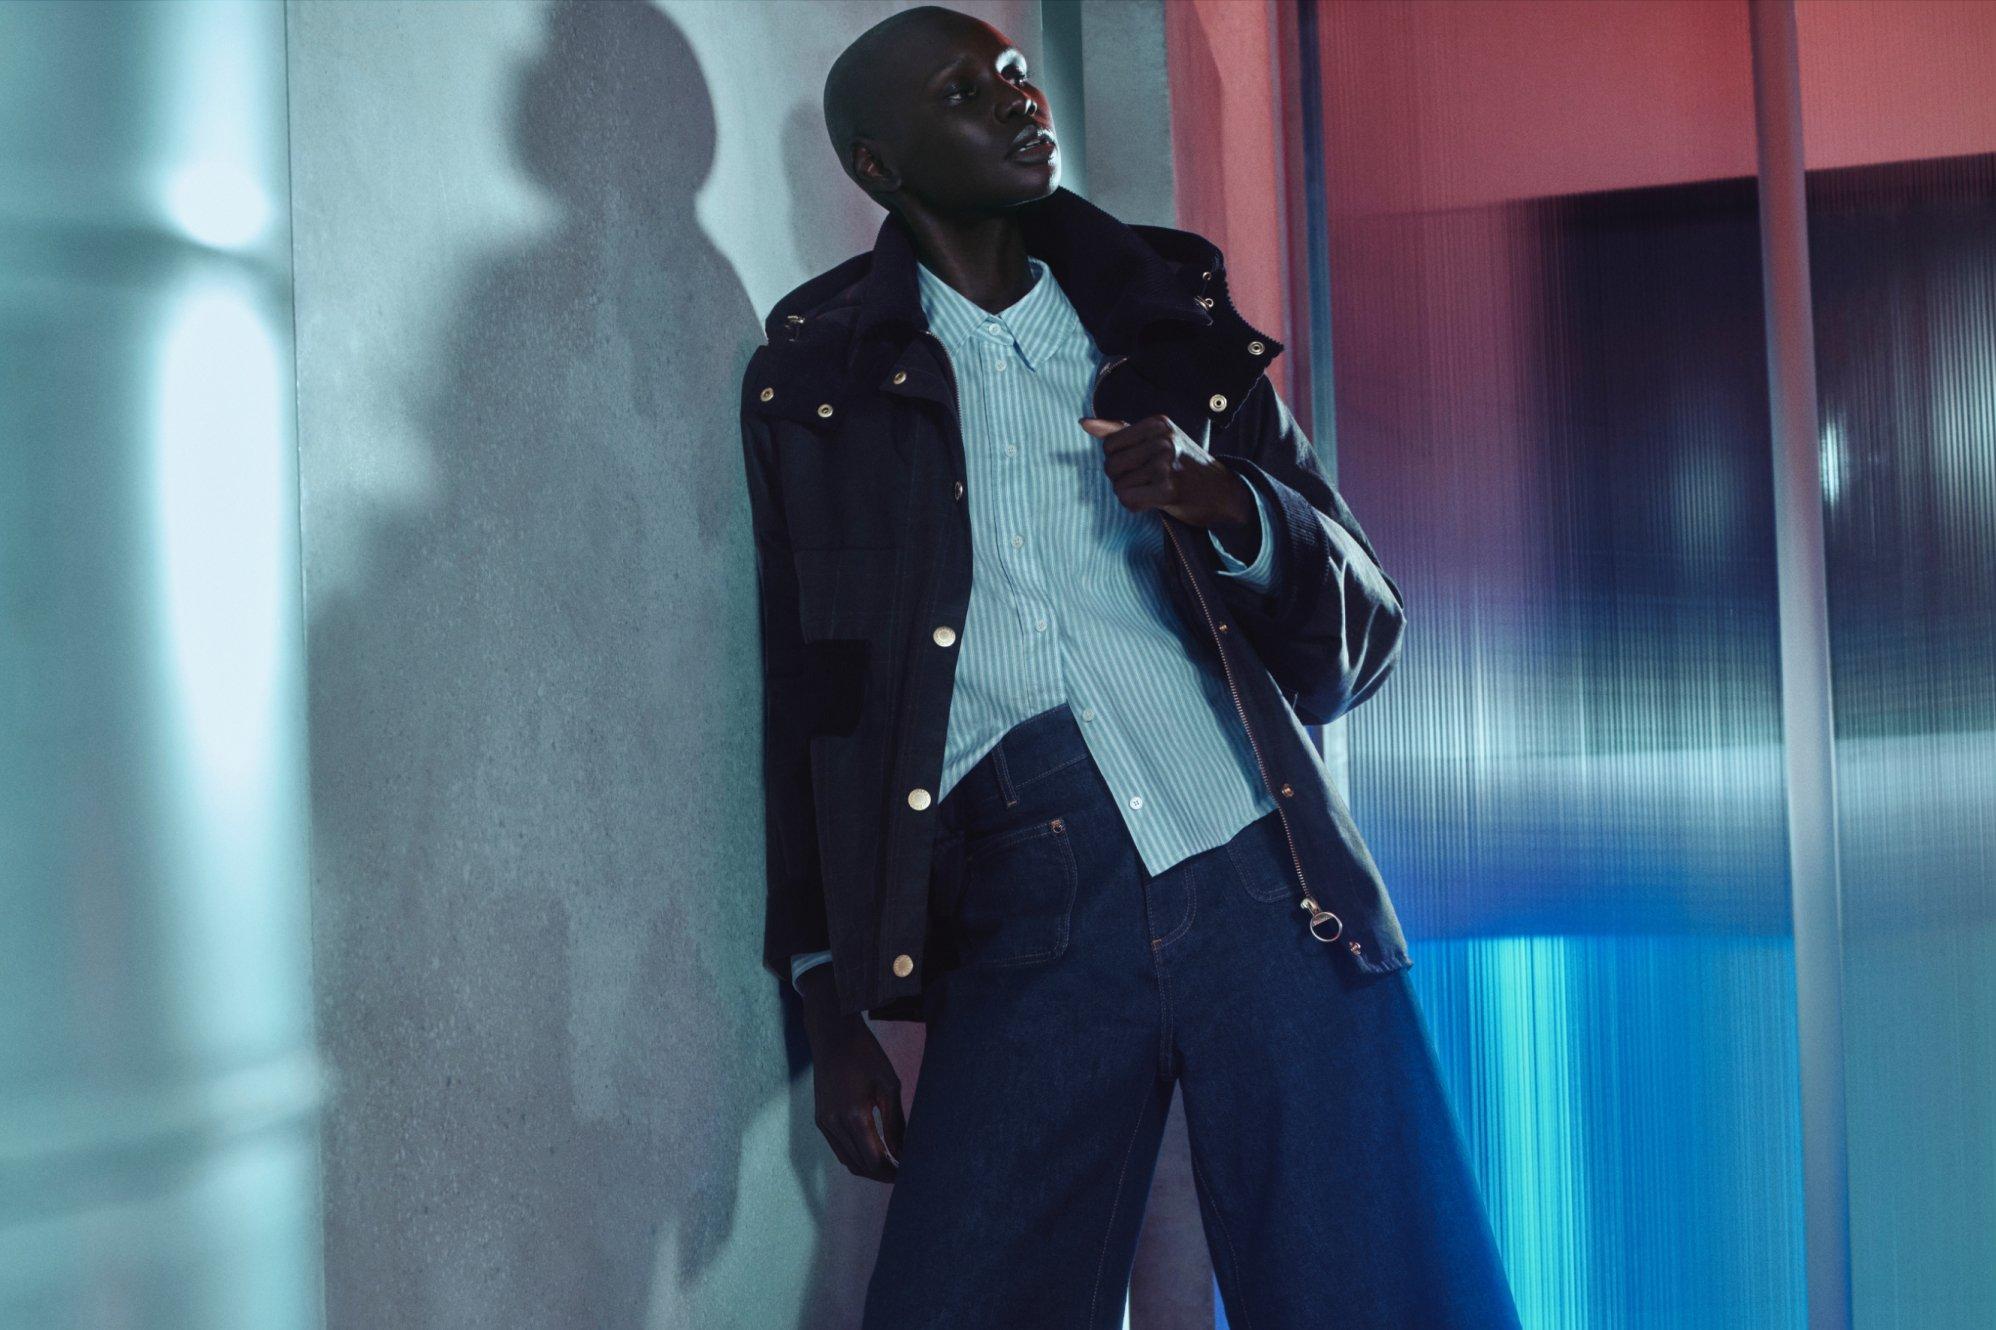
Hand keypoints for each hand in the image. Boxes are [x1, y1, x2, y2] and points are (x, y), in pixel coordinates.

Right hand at [799, 965, 904, 1181]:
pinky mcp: (820, 1119)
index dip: (892, 1172)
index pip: (874, 1160)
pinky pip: (838, 1148)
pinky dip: (856, 1156)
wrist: (833, 1035)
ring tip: (891, 1165)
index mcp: (854, 1115)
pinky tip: (874, 1151)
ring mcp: (824, 1122)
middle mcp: (834, 1124)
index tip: (909, 1172)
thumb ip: (896, 1124)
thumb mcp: (889, 1085)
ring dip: (868, 1168)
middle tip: (903, 1173)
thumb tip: (904, 1153)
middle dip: (882, 1174)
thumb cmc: (866, 1055)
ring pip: (847, 1161)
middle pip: (859, 1166)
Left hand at [1079, 414, 1254, 528]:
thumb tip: (1083, 422)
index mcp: (1158, 423)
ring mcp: (1166, 464)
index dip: (1118, 461)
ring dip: (1132, 494)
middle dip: (1122, 479)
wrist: (1223, 492)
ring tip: (1153, 490)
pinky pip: (1129, 500)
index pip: (1110, 445)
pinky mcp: (1168, 488)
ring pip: (1119, 486)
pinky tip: (1153, 502)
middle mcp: (1163, 440)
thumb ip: (1120, 431)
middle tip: (1146, 481)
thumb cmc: (1185, 465)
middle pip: (1111, 465)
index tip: (1140, 466)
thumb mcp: (1158, 439)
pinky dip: (1136, 506)